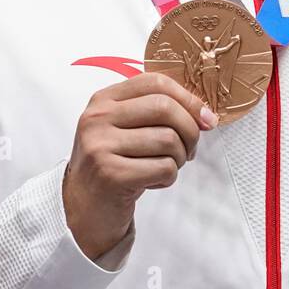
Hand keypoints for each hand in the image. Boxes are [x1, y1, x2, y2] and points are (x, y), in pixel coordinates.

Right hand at [63, 72, 217, 260]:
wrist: (84, 206)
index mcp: (104, 99)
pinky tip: (152, 181)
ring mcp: (101, 146)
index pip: (155, 82)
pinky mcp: (110, 175)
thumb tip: (205, 115)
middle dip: (190, 130)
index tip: (205, 118)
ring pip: (168, 140)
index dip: (188, 98)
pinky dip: (168, 178)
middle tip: (190, 149)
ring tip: (165, 166)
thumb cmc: (113, 163)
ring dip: (179, 158)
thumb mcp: (126, 128)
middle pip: (165, 108)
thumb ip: (157, 113)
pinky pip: (164, 168)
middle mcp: (98, 118)